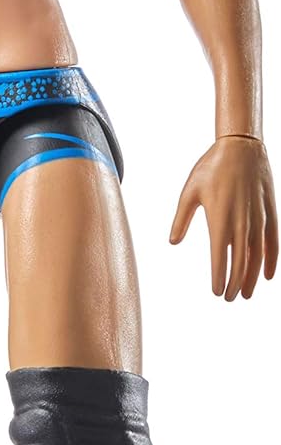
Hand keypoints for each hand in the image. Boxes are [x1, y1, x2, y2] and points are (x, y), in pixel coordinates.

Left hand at [169, 137, 277, 299]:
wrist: (241, 146)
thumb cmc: (211, 167)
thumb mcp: (189, 191)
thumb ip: (181, 219)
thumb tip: (173, 242)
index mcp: (219, 220)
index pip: (220, 258)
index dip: (219, 278)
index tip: (216, 292)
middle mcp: (241, 223)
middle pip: (240, 263)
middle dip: (234, 284)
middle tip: (228, 298)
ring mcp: (258, 219)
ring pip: (257, 256)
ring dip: (251, 277)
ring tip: (245, 293)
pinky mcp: (270, 213)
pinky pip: (273, 242)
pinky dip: (271, 260)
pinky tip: (267, 275)